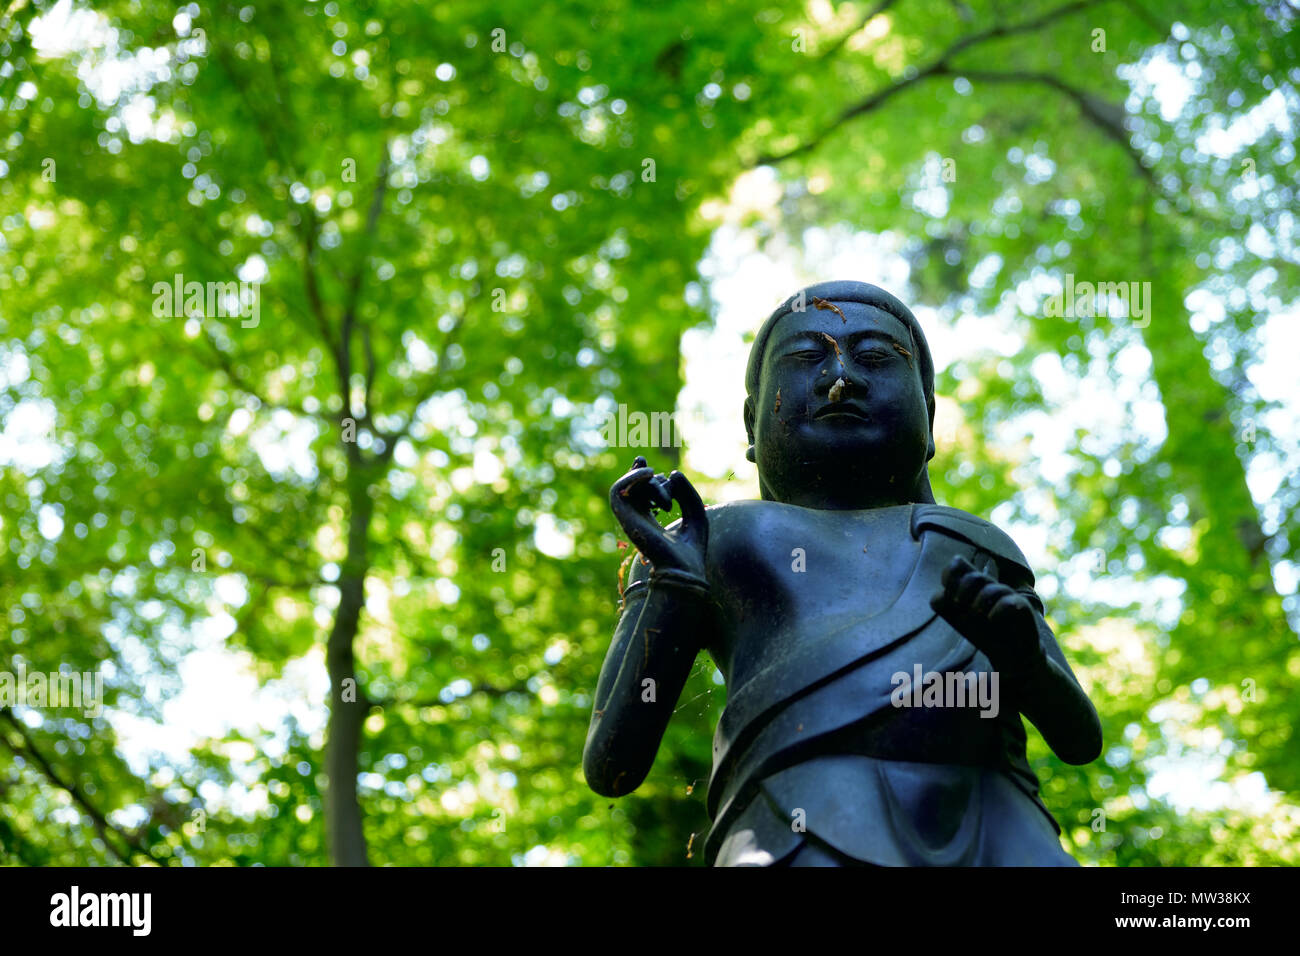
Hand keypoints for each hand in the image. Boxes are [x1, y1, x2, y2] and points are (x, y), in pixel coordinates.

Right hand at [609, 456, 707, 580]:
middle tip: (671, 488)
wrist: (683, 569)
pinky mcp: (625, 518)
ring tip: (659, 478)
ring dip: (644, 477)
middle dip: (651, 478)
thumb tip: (672, 473)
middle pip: (636, 487)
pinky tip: (649, 473)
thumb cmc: (691, 549)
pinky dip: (632, 476)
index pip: (638, 493)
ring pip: (627, 486)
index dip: (639, 474)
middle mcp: (637, 519)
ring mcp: (630, 518)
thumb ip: (685, 492)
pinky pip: (618, 490)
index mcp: (650, 520)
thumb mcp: (695, 514)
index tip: (645, 462)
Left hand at [930, 555, 1044, 679]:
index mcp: (973, 585)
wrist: (1010, 655)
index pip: (958, 565)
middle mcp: (990, 586)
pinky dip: (996, 612)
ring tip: (976, 616)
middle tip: (960, 607)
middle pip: (973, 578)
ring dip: (978, 605)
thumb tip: (940, 596)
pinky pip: (1007, 602)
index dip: (949, 576)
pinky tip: (992, 620)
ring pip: (990, 590)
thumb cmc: (982, 632)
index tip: (949, 596)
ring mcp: (1006, 595)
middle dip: (962, 594)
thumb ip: (943, 603)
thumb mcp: (956, 617)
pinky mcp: (1020, 607)